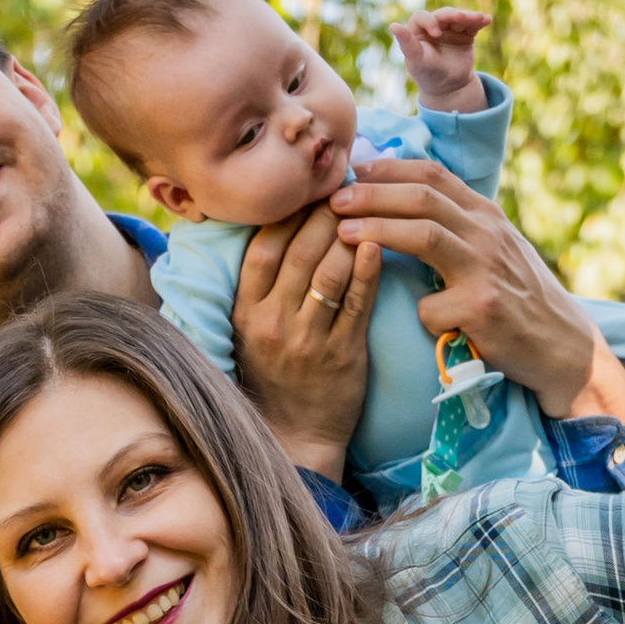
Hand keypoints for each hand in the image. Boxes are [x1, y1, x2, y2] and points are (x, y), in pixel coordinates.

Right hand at [229, 199, 382, 480]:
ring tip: (367, 208)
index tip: (308, 191)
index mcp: (245, 312)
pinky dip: (368, 270)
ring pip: (330, 272)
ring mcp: (307, 341)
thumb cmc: (277, 373)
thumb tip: (279, 222)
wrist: (297, 435)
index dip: (287, 213)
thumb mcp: (252, 328)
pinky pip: (357, 303)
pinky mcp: (342, 356)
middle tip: (345, 189)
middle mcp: (272, 324)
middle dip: (324, 214)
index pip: (263, 247)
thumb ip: (263, 283)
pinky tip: (379, 244)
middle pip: (299, 252)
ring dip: (350, 234)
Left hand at [329, 153, 610, 419]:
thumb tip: (403, 203)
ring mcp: (487, 269)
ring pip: (424, 235)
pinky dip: (418, 312)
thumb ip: (457, 227)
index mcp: (486, 214)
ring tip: (342, 234)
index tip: (352, 173)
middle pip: (422, 198)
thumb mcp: (494, 250)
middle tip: (333, 200)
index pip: (432, 176)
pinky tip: (420, 321)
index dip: (388, 169)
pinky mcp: (484, 309)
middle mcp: (488, 233)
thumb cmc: (517, 299)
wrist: (561, 344)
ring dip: (378, 230)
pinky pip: (431, 307)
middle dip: (372, 195)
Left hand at [395, 6, 490, 114]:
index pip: (422, 17)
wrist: (448, 88)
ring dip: (470, 16)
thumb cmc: (428, 74)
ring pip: (460, 18)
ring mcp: (451, 29)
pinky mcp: (465, 34)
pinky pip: (473, 25)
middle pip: (444, 14)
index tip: (437, 33)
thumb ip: (406, 43)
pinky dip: (480, 21)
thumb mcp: (416, 60)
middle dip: (454, 15)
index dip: (429, 21)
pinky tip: (487, 20)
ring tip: (480, 18)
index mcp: (417, 30)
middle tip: (462, 18)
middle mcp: (434, 25)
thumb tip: (393, 26)